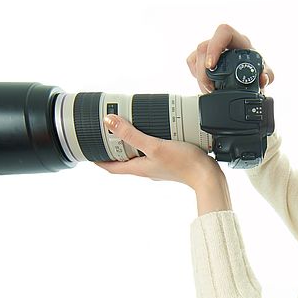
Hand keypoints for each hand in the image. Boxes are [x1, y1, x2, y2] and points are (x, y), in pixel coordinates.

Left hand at [92, 114, 222, 189]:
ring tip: (128, 130)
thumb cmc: (184, 164)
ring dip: (131, 145)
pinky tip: (154, 135)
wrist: (208, 176)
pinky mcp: (170, 163)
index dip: (97, 160)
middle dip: (113, 149)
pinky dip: (147, 145)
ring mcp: (158, 168)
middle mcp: (146, 170)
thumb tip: (109, 122)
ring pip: (138, 157)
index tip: (88, 151)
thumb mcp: (154, 145)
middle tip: (107, 134)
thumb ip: (131, 134)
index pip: (110, 167)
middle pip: (123, 161)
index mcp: (138, 168)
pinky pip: (152, 154)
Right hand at [185, 24, 274, 93]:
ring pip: (196, 56)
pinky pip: (192, 61)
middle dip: (204, 71)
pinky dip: (195, 74)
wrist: (251, 78)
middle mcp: (225, 43)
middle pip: (204, 47)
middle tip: (211, 87)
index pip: (223, 32)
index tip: (211, 65)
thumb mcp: (266, 74)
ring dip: (199, 76)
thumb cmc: (257, 70)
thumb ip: (268, 76)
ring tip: (210, 89)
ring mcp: (213, 50)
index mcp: (240, 42)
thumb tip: (263, 78)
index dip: (214, 46)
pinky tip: (204, 82)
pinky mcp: (204, 58)